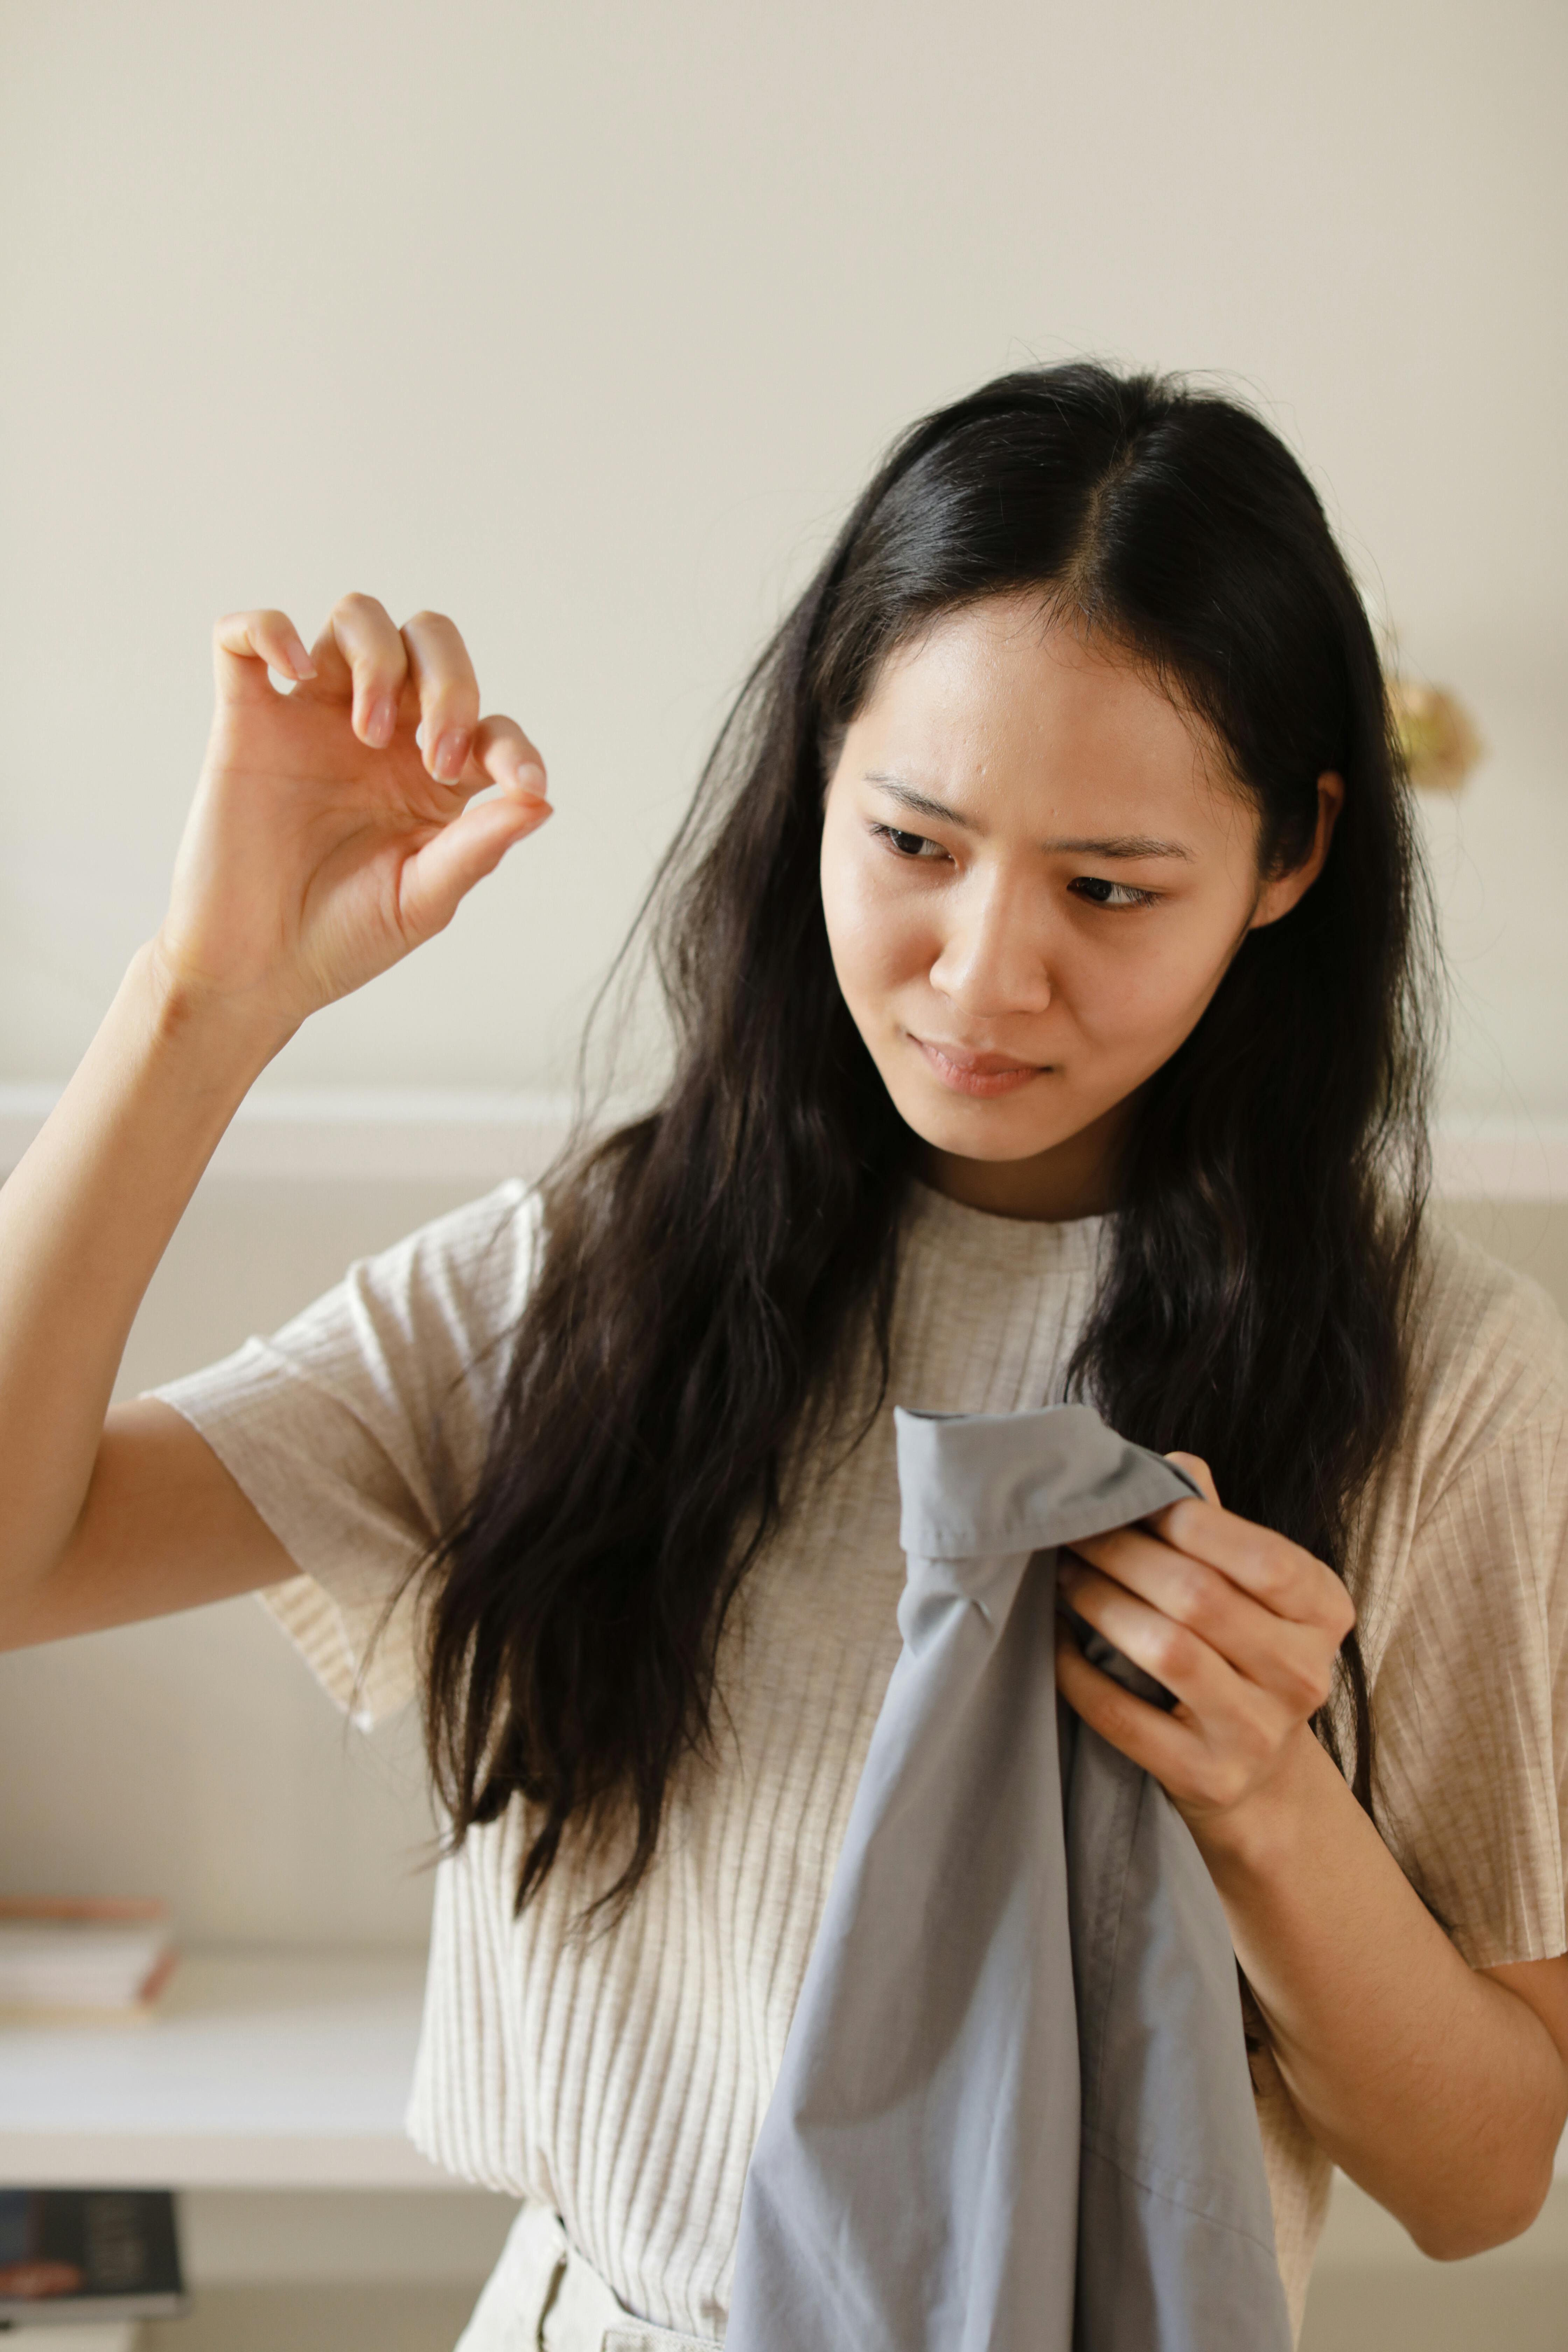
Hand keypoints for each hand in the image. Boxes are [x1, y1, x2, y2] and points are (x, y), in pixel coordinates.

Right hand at [153, 596, 552, 1039]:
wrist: (256, 969)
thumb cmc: (343, 937)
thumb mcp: (423, 899)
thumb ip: (479, 846)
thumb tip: (542, 800)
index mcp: (432, 775)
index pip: (489, 723)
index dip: (514, 745)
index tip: (522, 785)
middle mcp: (379, 733)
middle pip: (429, 642)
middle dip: (449, 682)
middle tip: (434, 758)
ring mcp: (312, 718)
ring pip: (356, 618)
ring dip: (378, 657)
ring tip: (368, 734)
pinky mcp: (246, 720)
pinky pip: (244, 638)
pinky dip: (268, 630)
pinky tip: (294, 671)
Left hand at [1053, 1454, 1356, 1839]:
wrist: (1254, 1771)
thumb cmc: (1238, 1647)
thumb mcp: (1249, 1588)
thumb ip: (1214, 1524)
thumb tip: (1172, 1464)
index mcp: (1325, 1613)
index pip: (1265, 1558)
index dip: (1190, 1522)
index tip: (1133, 1500)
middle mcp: (1303, 1675)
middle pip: (1202, 1598)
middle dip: (1123, 1554)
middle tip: (1073, 1531)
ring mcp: (1258, 1734)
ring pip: (1167, 1651)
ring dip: (1100, 1602)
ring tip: (1062, 1575)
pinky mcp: (1207, 1777)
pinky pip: (1123, 1716)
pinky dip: (1078, 1672)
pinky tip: (1054, 1638)